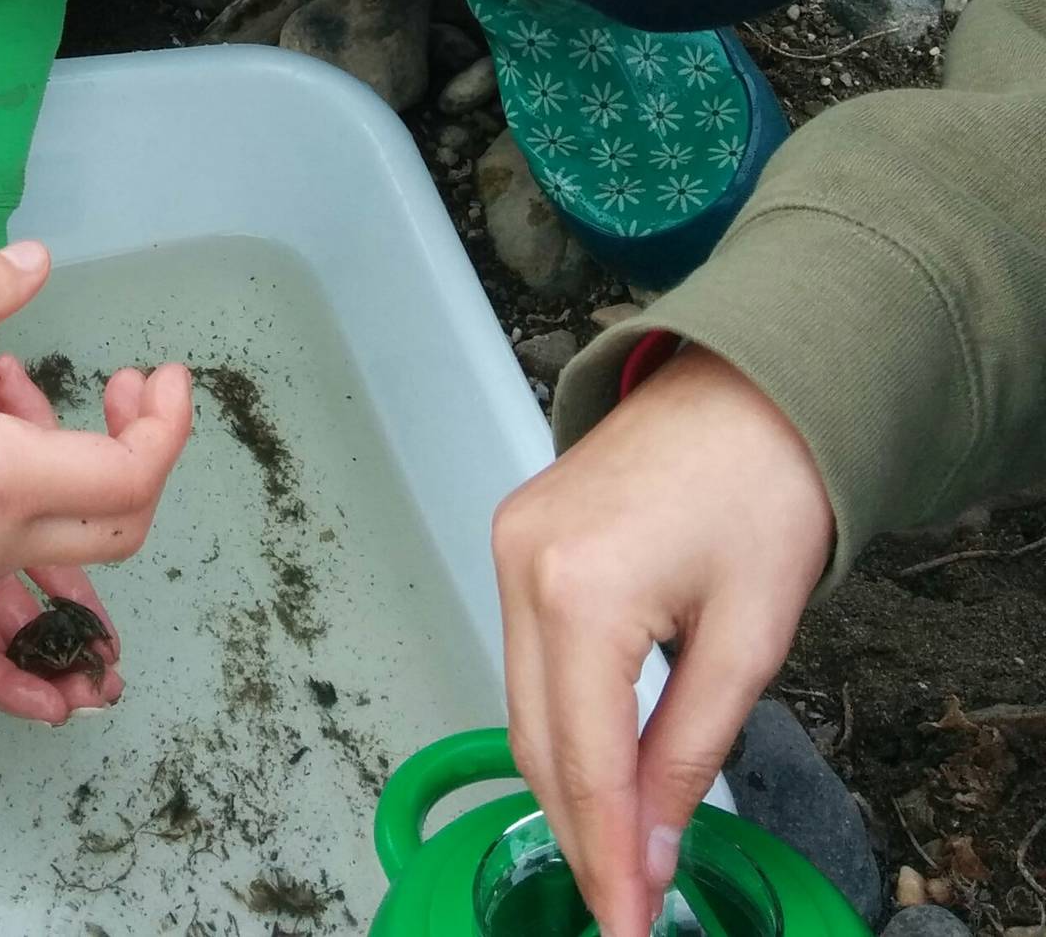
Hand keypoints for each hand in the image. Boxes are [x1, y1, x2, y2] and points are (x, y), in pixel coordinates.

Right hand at [0, 241, 192, 610]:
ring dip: (70, 470)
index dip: (167, 425)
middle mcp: (0, 540)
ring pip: (64, 543)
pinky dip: (25, 509)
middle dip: (138, 451)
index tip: (157, 375)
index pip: (134, 474)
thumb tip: (37, 260)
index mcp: (6, 479)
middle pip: (120, 524)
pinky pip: (10, 565)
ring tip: (4, 385)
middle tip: (115, 388)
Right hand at [491, 347, 834, 936]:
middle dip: (581, 831)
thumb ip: (689, 751)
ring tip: (620, 851)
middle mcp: (522, 564)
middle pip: (533, 739)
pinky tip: (597, 760)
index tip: (628, 923)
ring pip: (519, 701)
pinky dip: (556, 717)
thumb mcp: (747, 641)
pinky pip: (522, 653)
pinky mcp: (516, 535)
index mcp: (580, 588)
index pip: (582, 761)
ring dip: (565, 779)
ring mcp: (509, 544)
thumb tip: (651, 848)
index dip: (608, 857)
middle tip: (627, 906)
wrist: (745, 388)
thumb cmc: (761, 491)